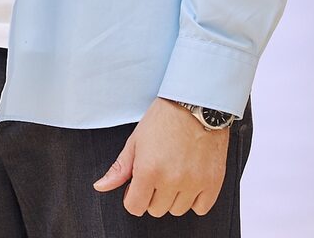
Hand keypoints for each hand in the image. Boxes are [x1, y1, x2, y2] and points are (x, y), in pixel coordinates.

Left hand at [93, 98, 229, 216]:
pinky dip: (195, 199)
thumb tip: (101, 186)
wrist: (198, 104)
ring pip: (177, 210)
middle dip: (152, 195)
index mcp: (148, 170)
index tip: (138, 185)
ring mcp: (194, 183)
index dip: (133, 197)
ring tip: (175, 173)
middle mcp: (171, 180)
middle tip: (158, 173)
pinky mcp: (213, 182)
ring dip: (173, 197)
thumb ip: (120, 168)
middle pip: (156, 210)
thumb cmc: (165, 117)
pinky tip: (191, 181)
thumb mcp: (136, 140)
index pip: (135, 207)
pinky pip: (200, 208)